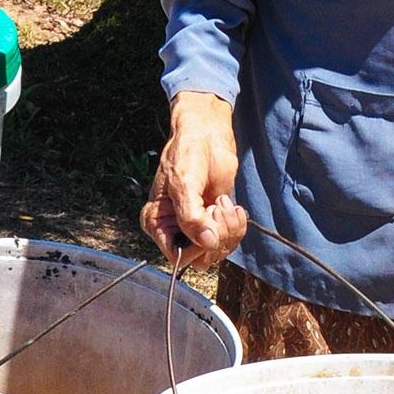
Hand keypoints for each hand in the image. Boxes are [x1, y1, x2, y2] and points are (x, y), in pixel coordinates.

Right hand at [141, 90, 246, 269]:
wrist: (207, 135)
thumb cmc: (187, 153)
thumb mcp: (184, 183)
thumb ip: (191, 216)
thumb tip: (207, 242)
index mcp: (157, 222)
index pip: (176, 256)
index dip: (196, 246)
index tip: (207, 221)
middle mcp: (175, 229)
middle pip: (200, 257)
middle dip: (216, 235)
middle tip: (216, 206)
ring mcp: (197, 227)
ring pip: (218, 251)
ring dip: (229, 228)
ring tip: (223, 202)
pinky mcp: (216, 222)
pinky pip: (230, 239)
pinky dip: (237, 225)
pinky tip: (231, 205)